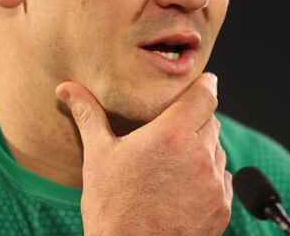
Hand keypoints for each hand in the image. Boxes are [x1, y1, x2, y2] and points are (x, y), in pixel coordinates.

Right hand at [56, 73, 231, 234]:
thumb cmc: (111, 208)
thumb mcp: (98, 156)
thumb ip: (89, 115)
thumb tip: (66, 88)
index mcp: (172, 135)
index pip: (205, 95)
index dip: (205, 84)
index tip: (204, 81)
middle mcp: (200, 155)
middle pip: (210, 121)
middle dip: (195, 121)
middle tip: (172, 131)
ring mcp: (214, 184)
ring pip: (217, 150)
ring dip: (202, 150)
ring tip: (172, 165)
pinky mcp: (222, 208)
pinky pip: (223, 180)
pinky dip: (208, 178)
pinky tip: (182, 188)